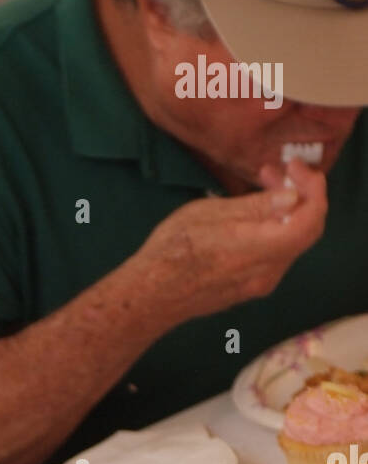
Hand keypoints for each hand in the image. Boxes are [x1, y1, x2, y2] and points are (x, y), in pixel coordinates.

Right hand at [128, 158, 327, 326]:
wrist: (150, 296)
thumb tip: (292, 197)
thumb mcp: (211, 214)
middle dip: (300, 196)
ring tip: (260, 189)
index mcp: (261, 249)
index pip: (311, 219)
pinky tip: (251, 219)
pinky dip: (273, 231)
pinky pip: (274, 256)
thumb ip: (256, 207)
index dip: (313, 188)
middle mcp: (268, 272)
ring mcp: (259, 285)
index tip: (294, 167)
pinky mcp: (247, 289)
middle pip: (305, 231)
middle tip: (276, 172)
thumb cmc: (173, 251)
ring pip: (290, 244)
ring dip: (285, 213)